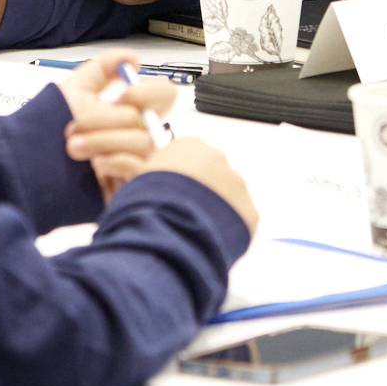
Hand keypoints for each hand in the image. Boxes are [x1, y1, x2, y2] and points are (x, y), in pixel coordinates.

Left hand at [56, 55, 179, 197]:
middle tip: (77, 125)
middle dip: (107, 119)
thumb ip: (102, 67)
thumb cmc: (48, 131)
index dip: (148, 92)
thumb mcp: (73, 92)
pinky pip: (139, 169)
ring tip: (74, 147)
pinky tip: (95, 166)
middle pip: (150, 120)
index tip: (121, 95)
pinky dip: (116, 162)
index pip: (164, 95)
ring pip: (143, 143)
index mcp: (129, 110)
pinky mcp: (129, 185)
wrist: (30, 166)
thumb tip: (132, 58)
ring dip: (103, 141)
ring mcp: (135, 161)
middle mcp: (137, 135)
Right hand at [134, 133, 257, 237]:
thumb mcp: (137, 180)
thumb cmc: (147, 203)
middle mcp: (216, 158)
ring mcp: (236, 184)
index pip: (189, 156)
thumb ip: (151, 175)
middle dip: (201, 194)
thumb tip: (146, 184)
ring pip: (227, 197)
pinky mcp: (249, 210)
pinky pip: (239, 219)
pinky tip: (207, 239)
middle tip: (182, 214)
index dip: (179, 178)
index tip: (172, 193)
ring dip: (215, 211)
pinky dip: (227, 230)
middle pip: (211, 175)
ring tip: (193, 231)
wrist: (165, 230)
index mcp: (188, 145)